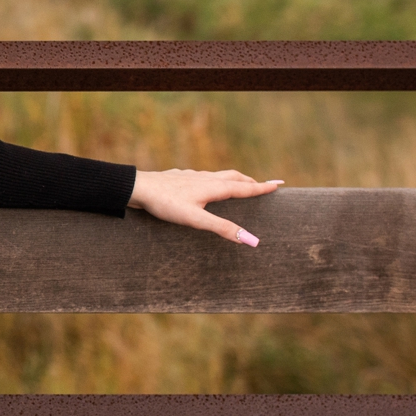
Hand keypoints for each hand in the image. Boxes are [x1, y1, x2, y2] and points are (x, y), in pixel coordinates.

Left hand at [129, 168, 282, 246]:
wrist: (138, 187)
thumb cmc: (166, 203)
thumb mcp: (196, 219)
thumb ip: (223, 229)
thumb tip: (251, 240)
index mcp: (214, 187)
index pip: (244, 187)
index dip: (261, 187)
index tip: (278, 184)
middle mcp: (205, 178)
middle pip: (234, 177)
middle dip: (249, 181)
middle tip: (262, 185)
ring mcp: (191, 176)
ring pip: (217, 175)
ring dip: (232, 179)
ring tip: (237, 184)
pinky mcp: (179, 177)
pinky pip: (201, 177)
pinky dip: (212, 180)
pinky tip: (203, 184)